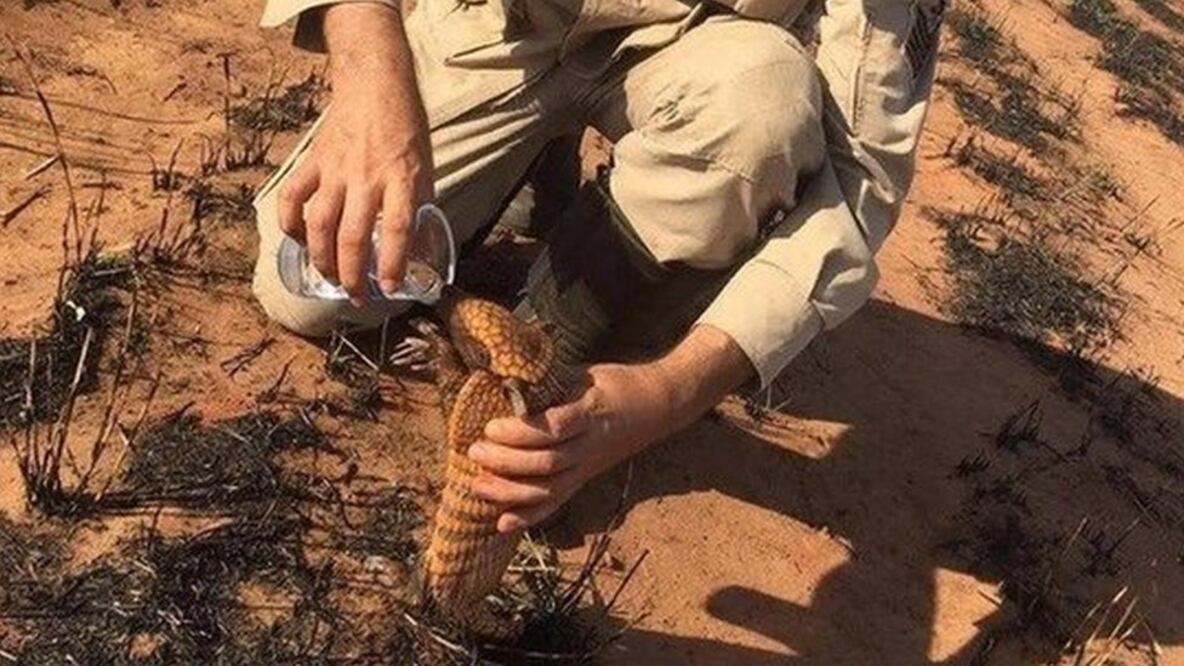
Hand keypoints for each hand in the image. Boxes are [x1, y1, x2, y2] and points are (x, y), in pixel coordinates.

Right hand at [277, 3, 432, 304]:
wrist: (375, 85)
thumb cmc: (406, 129)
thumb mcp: (426, 168)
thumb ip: (419, 208)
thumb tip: (419, 253)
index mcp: (401, 178)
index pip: (398, 229)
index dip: (393, 262)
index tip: (390, 288)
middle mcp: (366, 178)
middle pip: (352, 236)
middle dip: (352, 275)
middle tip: (356, 297)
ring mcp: (335, 170)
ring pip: (319, 224)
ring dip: (322, 258)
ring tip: (330, 279)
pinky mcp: (312, 162)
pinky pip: (292, 198)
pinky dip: (290, 224)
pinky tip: (299, 242)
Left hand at [468, 324, 755, 532]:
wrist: (658, 406)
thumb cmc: (617, 384)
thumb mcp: (587, 374)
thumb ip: (552, 383)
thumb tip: (507, 379)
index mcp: (590, 413)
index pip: (554, 428)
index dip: (521, 432)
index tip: (491, 426)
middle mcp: (590, 446)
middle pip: (547, 463)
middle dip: (506, 462)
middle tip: (475, 451)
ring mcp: (588, 466)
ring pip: (549, 488)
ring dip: (510, 492)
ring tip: (477, 484)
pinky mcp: (585, 479)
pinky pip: (557, 502)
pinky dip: (529, 516)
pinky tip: (502, 524)